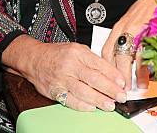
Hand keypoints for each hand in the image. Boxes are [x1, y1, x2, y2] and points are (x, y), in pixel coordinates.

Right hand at [11, 36, 126, 110]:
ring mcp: (62, 79)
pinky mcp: (55, 91)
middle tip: (121, 96)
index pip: (99, 64)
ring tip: (110, 105)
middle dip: (110, 89)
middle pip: (94, 79)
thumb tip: (111, 73)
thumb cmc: (57, 54)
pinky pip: (70, 100)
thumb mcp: (76, 49)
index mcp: (78, 53)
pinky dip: (82, 106)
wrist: (34, 58)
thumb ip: (92, 60)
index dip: (113, 75)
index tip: (122, 83)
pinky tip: (92, 107)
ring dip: (99, 100)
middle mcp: (70, 65)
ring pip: (83, 92)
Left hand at [102, 0, 156, 89]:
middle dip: (118, 76)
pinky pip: (147, 55)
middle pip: (117, 57)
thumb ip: (125, 38)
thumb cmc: (146, 10)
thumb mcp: (130, 22)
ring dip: (132, 76)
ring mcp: (139, 32)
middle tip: (121, 89)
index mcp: (119, 28)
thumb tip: (123, 59)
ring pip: (131, 58)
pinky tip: (148, 77)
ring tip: (135, 87)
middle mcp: (126, 30)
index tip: (109, 79)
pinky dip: (147, 69)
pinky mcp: (152, 34)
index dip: (107, 68)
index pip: (106, 51)